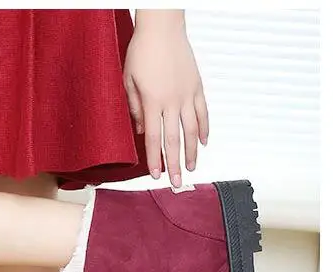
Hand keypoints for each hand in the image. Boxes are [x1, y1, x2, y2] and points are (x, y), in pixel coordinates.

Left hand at [124, 12, 208, 187]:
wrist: (162, 27)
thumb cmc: (142, 51)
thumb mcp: (128, 81)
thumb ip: (134, 109)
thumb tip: (139, 132)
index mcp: (152, 102)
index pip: (153, 139)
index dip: (155, 159)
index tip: (157, 175)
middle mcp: (172, 102)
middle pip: (174, 140)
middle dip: (175, 164)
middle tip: (176, 182)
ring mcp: (187, 94)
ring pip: (192, 130)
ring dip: (192, 152)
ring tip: (191, 167)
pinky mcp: (197, 86)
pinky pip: (203, 112)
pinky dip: (204, 128)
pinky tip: (204, 142)